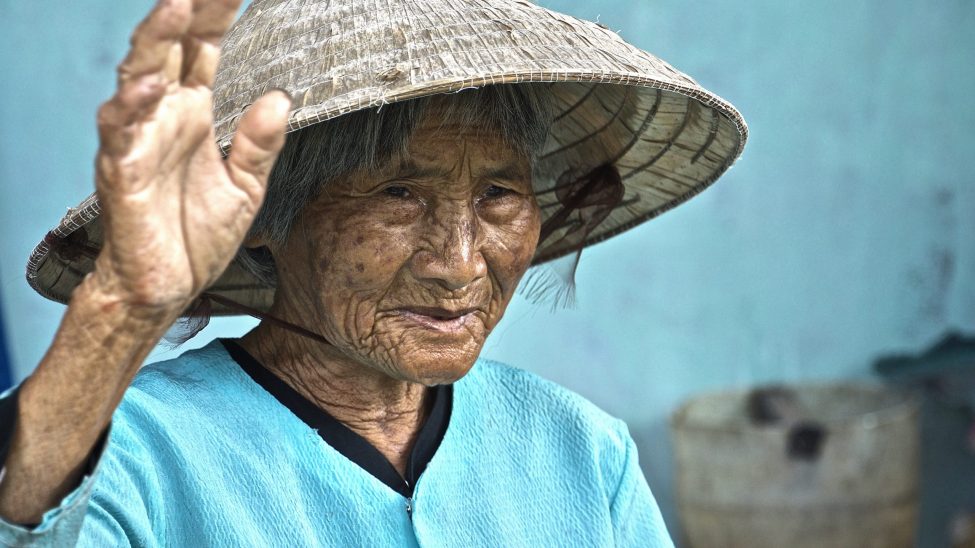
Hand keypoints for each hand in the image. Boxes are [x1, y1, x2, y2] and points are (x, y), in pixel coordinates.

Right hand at [91, 0, 289, 312]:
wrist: (166, 287)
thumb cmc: (195, 237)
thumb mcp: (245, 187)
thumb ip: (260, 143)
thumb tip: (281, 99)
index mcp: (193, 117)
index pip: (202, 53)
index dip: (215, 19)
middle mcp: (163, 119)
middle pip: (168, 50)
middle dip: (184, 13)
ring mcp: (139, 141)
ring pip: (137, 76)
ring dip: (154, 40)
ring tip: (177, 6)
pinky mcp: (121, 171)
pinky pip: (119, 130)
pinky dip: (132, 106)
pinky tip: (152, 86)